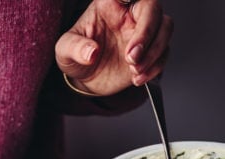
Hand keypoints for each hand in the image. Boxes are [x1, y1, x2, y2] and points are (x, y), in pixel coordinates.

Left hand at [56, 0, 172, 95]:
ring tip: (133, 71)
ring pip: (165, 28)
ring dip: (154, 51)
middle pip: (153, 9)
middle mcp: (130, 14)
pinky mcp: (150, 51)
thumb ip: (74, 48)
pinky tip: (137, 78)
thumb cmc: (76, 57)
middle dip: (147, 34)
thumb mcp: (64, 51)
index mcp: (111, 4)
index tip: (128, 14)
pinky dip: (155, 67)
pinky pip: (164, 53)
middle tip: (131, 57)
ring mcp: (142, 32)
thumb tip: (90, 52)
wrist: (85, 79)